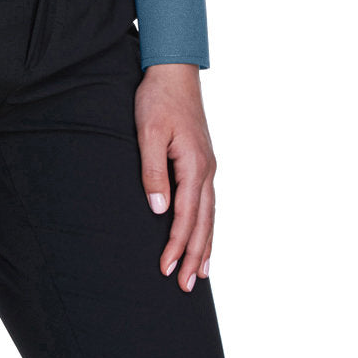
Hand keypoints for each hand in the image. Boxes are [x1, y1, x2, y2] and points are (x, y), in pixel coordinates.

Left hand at [135, 62, 216, 291]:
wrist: (174, 71)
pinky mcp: (203, 162)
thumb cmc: (157, 99)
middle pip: (203, 222)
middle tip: (186, 286)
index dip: (175, 244)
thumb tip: (159, 210)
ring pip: (209, 215)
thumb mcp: (148, 132)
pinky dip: (207, 225)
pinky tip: (204, 237)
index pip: (185, 216)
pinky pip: (208, 202)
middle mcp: (206, 170)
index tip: (166, 269)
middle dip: (194, 255)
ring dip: (204, 245)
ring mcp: (207, 166)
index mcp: (194, 165)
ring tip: (200, 274)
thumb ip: (153, 171)